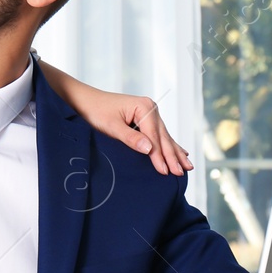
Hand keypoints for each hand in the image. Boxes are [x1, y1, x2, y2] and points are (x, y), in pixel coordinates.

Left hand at [39, 64, 192, 175]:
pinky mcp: (144, 118)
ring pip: (164, 137)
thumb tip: (150, 149)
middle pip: (162, 137)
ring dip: (174, 152)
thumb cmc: (94, 111)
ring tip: (187, 167)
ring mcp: (149, 112)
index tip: (165, 172)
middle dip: (172, 156)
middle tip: (181, 172)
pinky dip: (168, 145)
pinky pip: (159, 135)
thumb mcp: (110, 126)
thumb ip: (130, 138)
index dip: (159, 156)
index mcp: (144, 107)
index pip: (154, 137)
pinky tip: (181, 152)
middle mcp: (150, 108)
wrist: (84, 100)